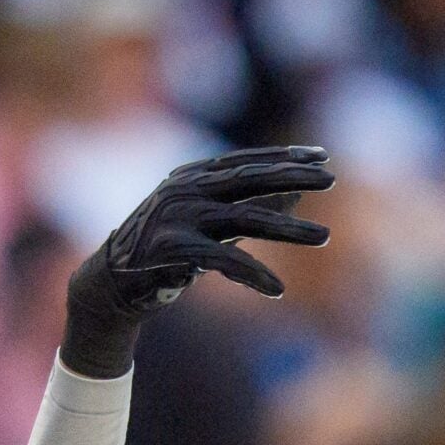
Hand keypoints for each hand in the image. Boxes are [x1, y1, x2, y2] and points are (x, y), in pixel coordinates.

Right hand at [61, 144, 334, 377]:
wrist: (111, 284)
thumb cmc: (165, 253)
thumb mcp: (210, 224)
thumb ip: (249, 207)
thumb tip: (298, 193)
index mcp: (193, 178)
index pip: (247, 161)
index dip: (284, 156)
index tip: (321, 155)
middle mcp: (186, 189)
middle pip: (251, 179)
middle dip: (294, 176)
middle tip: (332, 178)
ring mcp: (179, 216)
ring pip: (246, 217)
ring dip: (289, 229)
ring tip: (325, 237)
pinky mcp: (174, 249)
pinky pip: (223, 259)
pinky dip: (253, 275)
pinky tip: (277, 290)